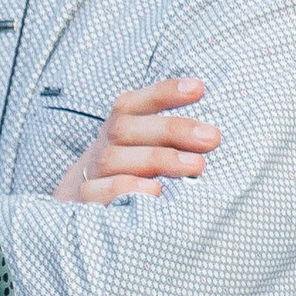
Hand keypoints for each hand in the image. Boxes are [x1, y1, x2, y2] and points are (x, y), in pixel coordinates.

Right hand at [53, 78, 222, 203]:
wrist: (83, 207)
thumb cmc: (131, 179)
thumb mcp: (145, 153)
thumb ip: (172, 139)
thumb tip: (214, 132)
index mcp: (117, 131)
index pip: (133, 104)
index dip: (164, 93)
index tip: (198, 89)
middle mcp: (101, 148)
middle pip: (124, 129)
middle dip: (170, 130)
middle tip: (211, 138)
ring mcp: (90, 175)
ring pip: (112, 159)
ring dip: (156, 158)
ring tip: (195, 165)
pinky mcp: (81, 202)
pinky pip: (95, 192)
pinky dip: (125, 188)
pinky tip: (155, 192)